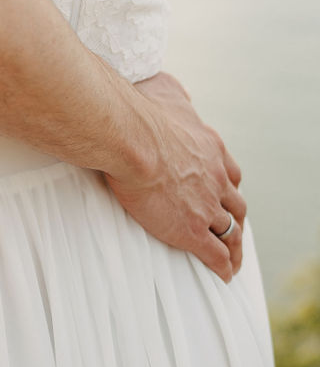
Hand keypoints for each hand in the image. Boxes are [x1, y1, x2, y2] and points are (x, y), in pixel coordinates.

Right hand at [106, 71, 245, 281]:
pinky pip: (216, 255)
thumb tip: (181, 92)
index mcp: (210, 148)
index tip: (225, 193)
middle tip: (231, 227)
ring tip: (233, 258)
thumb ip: (177, 94)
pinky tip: (222, 275)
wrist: (130, 138)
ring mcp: (206, 205)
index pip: (230, 173)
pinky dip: (223, 266)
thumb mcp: (167, 91)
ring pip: (231, 231)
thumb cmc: (140, 111)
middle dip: (235, 217)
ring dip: (234, 245)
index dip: (229, 186)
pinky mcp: (192, 230)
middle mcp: (215, 177)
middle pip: (236, 204)